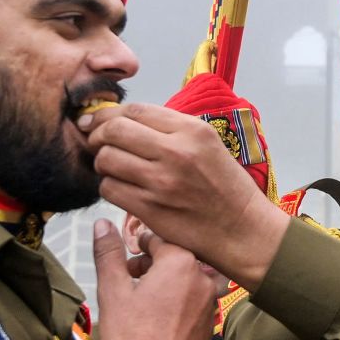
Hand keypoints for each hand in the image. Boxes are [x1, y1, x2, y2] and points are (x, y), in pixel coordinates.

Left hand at [84, 103, 288, 289]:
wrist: (242, 230)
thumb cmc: (226, 188)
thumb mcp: (209, 145)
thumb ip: (172, 131)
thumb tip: (126, 122)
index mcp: (193, 131)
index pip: (136, 110)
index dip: (109, 113)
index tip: (97, 120)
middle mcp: (176, 152)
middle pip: (114, 130)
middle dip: (97, 135)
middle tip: (96, 143)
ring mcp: (161, 181)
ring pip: (106, 159)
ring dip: (102, 163)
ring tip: (113, 169)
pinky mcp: (150, 208)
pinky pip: (109, 189)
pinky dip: (108, 187)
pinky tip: (121, 189)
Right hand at [92, 217, 221, 339]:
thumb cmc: (131, 333)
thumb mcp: (113, 288)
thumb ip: (109, 252)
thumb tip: (102, 224)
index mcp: (181, 262)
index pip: (159, 239)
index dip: (138, 247)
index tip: (126, 259)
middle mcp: (202, 277)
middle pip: (176, 258)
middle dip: (152, 265)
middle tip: (129, 279)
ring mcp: (210, 301)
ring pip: (186, 280)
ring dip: (166, 283)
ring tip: (143, 299)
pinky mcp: (211, 322)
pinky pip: (194, 302)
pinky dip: (179, 302)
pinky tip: (159, 318)